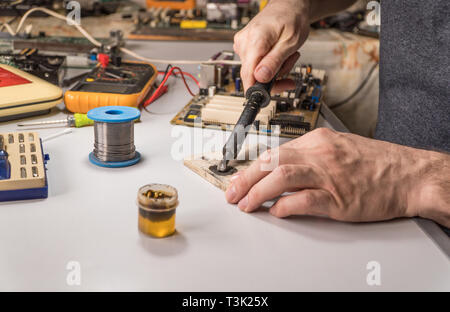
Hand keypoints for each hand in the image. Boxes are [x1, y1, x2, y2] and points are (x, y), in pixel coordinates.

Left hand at [225, 128, 449, 226]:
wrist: (408, 174)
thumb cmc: (375, 163)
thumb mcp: (338, 147)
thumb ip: (309, 155)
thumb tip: (281, 168)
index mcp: (318, 141)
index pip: (274, 152)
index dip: (252, 168)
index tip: (239, 178)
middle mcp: (320, 155)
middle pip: (272, 161)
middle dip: (245, 178)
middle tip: (231, 193)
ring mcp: (329, 176)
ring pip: (282, 176)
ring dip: (258, 192)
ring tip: (246, 204)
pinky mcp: (340, 198)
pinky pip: (305, 200)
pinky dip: (286, 206)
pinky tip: (277, 212)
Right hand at [233, 0, 310, 91]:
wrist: (288, 6)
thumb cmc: (292, 19)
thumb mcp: (290, 43)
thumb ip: (274, 61)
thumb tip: (260, 78)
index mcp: (254, 41)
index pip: (248, 75)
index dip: (258, 90)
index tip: (267, 96)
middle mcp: (244, 43)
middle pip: (253, 75)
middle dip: (273, 77)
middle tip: (289, 68)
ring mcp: (242, 45)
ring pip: (255, 71)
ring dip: (273, 70)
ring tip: (286, 56)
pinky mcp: (244, 47)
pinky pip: (254, 64)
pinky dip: (268, 64)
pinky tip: (277, 54)